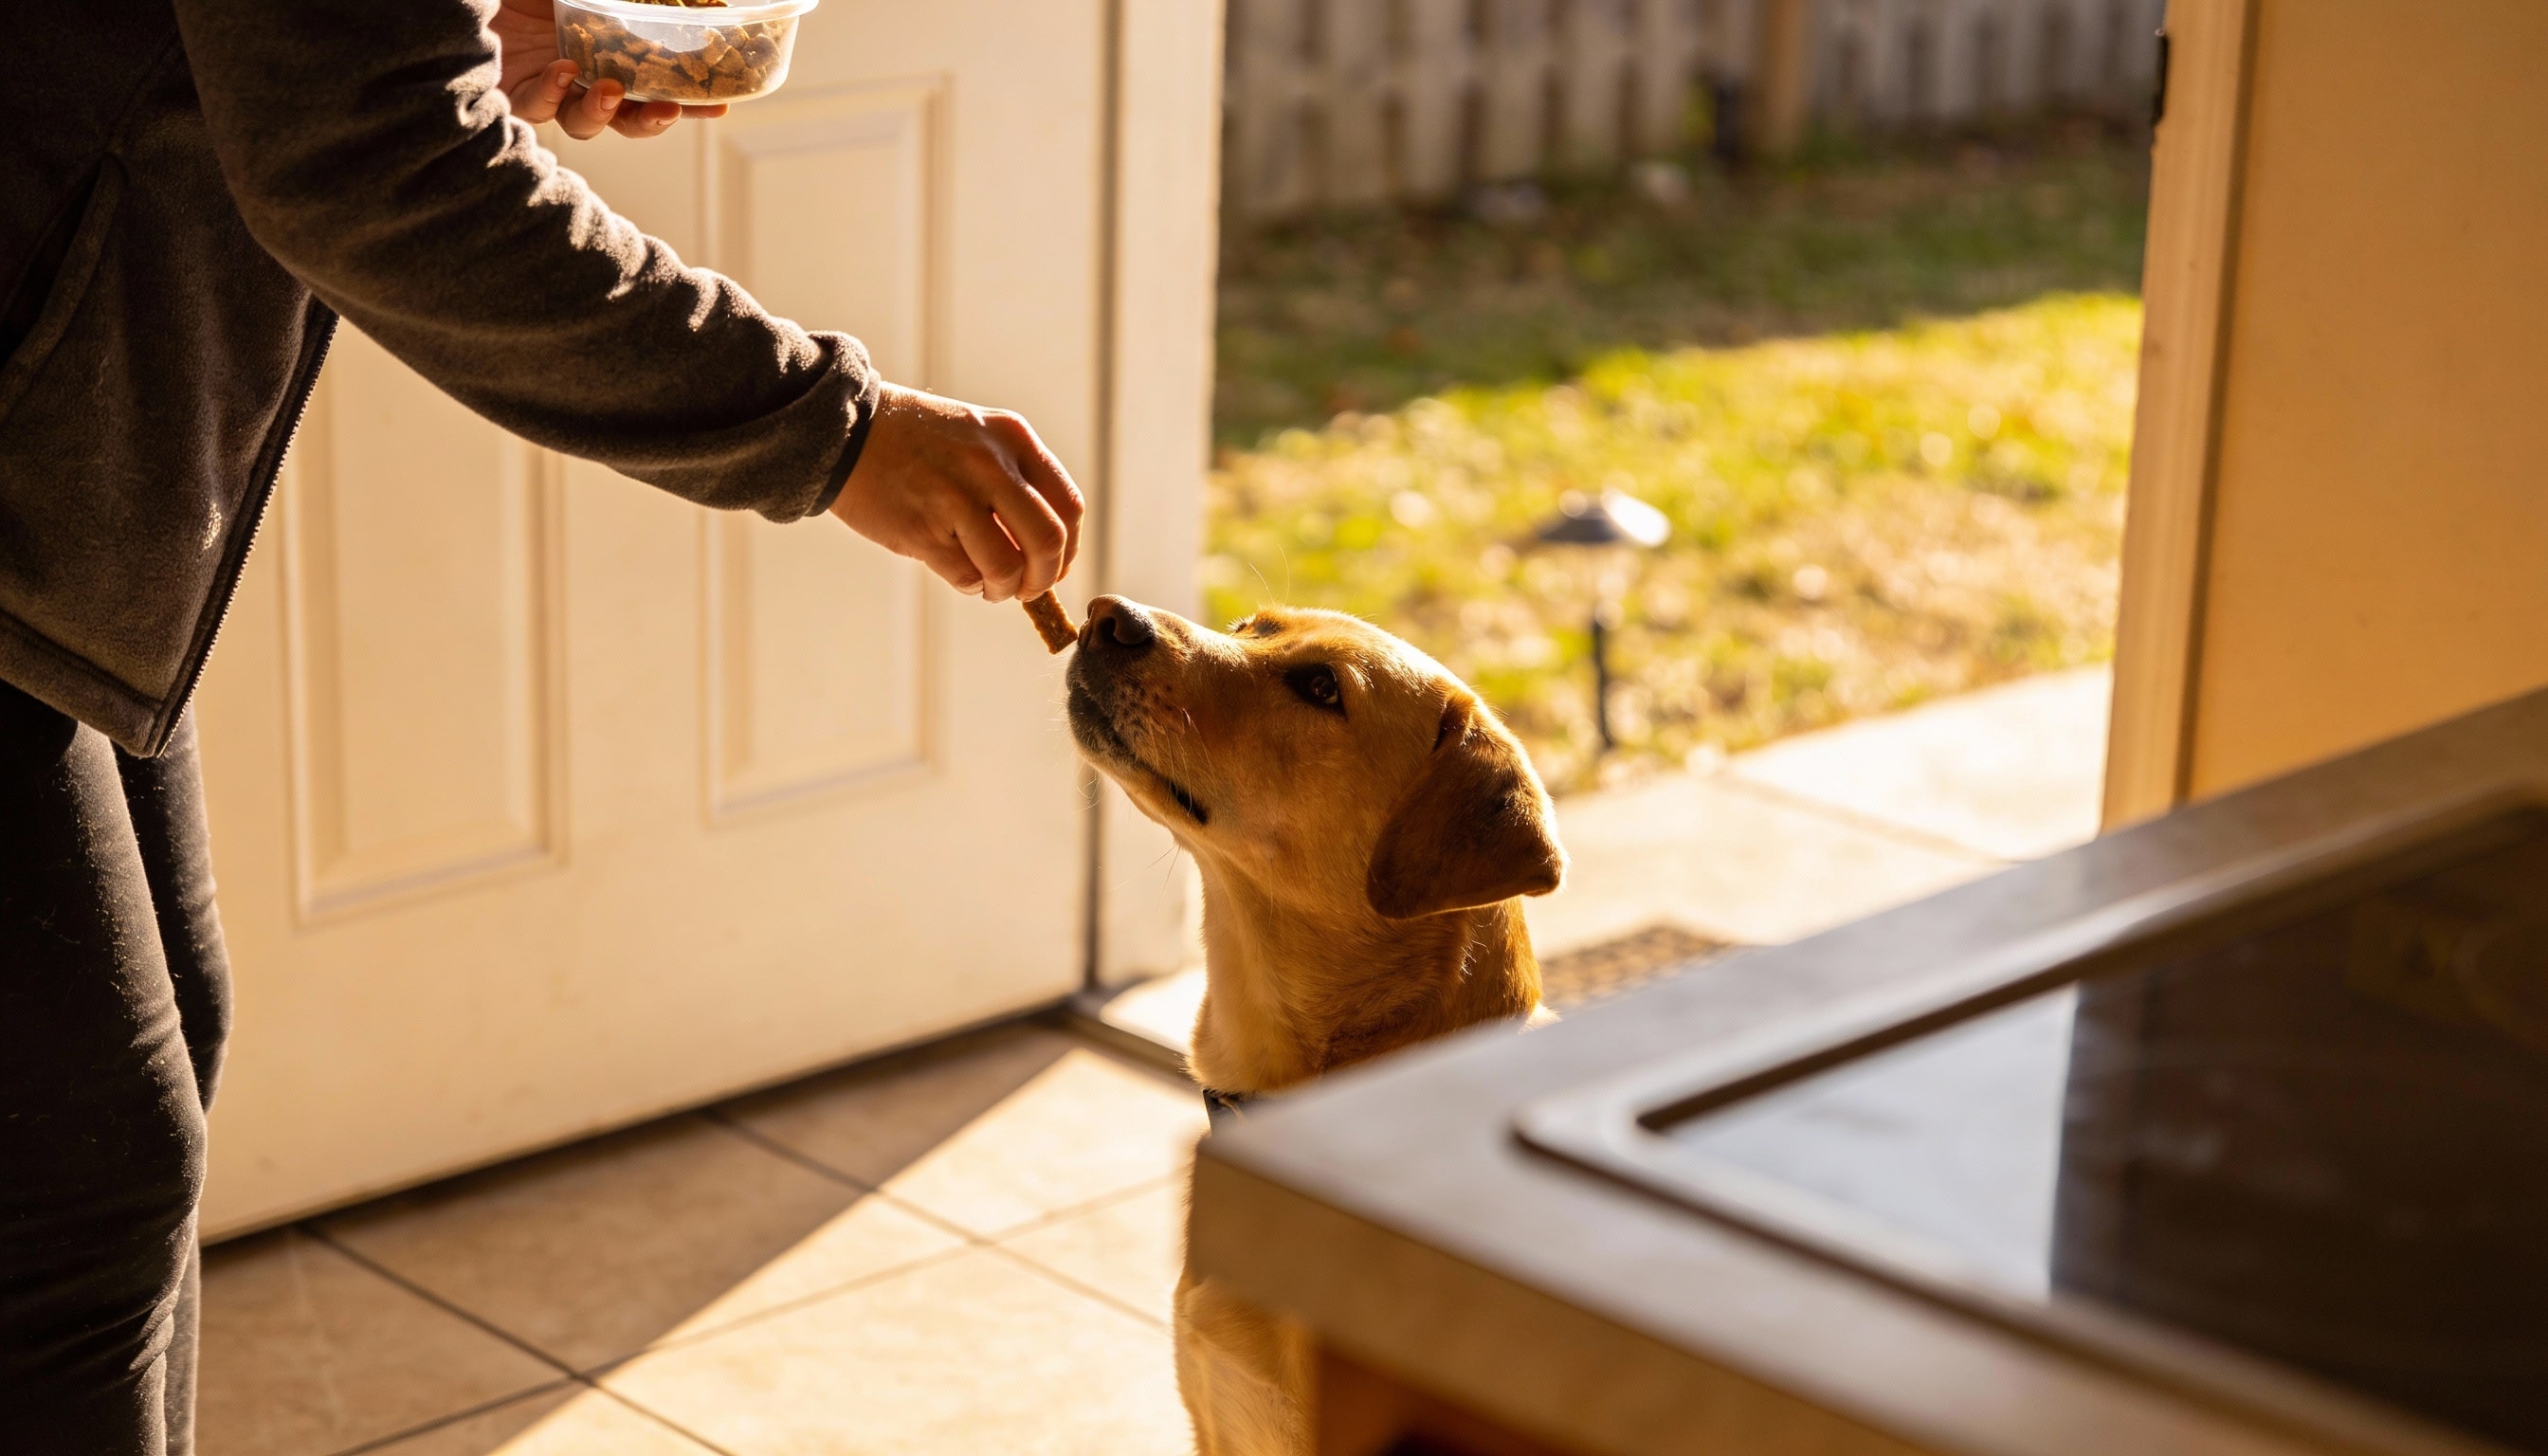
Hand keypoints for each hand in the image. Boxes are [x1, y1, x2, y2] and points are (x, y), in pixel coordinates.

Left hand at [490, 0, 728, 138]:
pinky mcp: (508, 96)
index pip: (652, 76)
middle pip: (627, 115)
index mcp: (601, 43)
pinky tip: (563, 71)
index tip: (720, 104)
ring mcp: (544, 86)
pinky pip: (538, 109)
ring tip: (612, 91)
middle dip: (655, 119)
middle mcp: (577, 70)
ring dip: (605, 113)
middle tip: (673, 110)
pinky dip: (553, 93)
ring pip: (586, 123)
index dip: (687, 94)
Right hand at [831, 385, 1083, 602]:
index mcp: (1012, 439)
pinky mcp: (922, 528)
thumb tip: (1047, 547)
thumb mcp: (977, 435)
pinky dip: (970, 585)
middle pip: (1048, 541)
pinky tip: (961, 573)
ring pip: (1008, 567)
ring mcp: (955, 497)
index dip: (1069, 548)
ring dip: (1004, 589)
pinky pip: (966, 575)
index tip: (1056, 565)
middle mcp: (990, 465)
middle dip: (1044, 578)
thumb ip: (1014, 477)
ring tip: (991, 586)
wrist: (846, 430)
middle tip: (1029, 589)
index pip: (1068, 506)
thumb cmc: (915, 441)